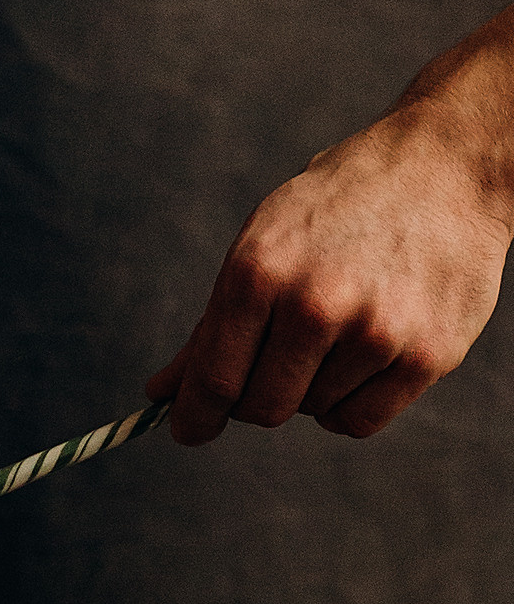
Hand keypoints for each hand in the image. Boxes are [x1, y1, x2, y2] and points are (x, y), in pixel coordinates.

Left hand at [148, 105, 512, 442]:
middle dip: (251, 401)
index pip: (215, 376)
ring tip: (329, 334)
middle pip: (262, 406)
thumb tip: (164, 392)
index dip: (194, 414)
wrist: (439, 172)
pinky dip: (346, 409)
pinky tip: (351, 368)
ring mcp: (376, 332)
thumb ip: (214, 325)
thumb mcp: (260, 246)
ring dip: (308, 391)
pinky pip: (362, 421)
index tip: (186, 431)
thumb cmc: (333, 211)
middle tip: (263, 372)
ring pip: (314, 412)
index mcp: (258, 272)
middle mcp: (315, 304)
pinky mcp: (428, 355)